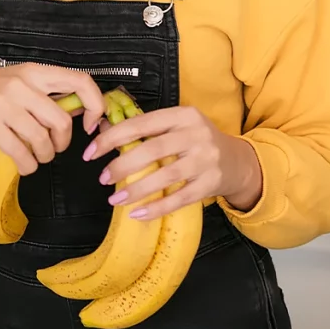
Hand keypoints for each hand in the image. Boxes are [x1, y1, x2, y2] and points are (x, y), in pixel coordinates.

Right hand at [0, 64, 105, 175]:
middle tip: (53, 149)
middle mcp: (21, 84)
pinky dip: (27, 165)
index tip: (89, 123)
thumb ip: (44, 94)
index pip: (79, 81)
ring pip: (41, 139)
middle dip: (62, 143)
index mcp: (33, 72)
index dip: (94, 104)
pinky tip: (25, 165)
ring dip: (43, 156)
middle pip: (61, 121)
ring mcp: (4, 103)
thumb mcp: (16, 82)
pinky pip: (20, 152)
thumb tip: (79, 112)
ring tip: (36, 158)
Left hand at [83, 106, 262, 219]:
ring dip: (137, 190)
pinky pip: (180, 198)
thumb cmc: (196, 142)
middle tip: (103, 178)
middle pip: (153, 150)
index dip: (113, 138)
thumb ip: (146, 130)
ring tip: (115, 199)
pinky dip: (157, 207)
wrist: (238, 161)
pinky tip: (137, 214)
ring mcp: (206, 160)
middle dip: (122, 165)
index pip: (141, 123)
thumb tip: (103, 130)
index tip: (91, 152)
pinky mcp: (211, 183)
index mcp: (183, 115)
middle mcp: (196, 134)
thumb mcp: (177, 127)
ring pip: (166, 176)